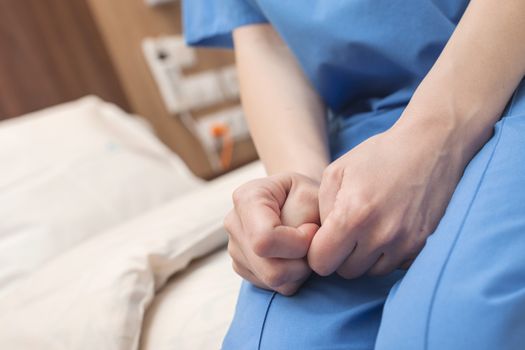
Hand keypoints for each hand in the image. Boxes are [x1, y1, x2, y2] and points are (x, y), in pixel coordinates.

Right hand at [225, 173, 319, 294]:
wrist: (300, 198)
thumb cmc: (308, 194)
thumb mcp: (314, 194)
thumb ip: (308, 218)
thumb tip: (303, 250)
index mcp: (246, 197)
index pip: (265, 240)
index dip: (298, 244)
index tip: (312, 228)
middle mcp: (234, 223)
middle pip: (270, 269)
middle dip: (302, 263)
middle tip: (313, 242)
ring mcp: (234, 247)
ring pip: (274, 281)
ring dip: (300, 270)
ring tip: (305, 246)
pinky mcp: (242, 267)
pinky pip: (273, 287)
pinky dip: (292, 276)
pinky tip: (294, 254)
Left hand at [308, 122, 464, 277]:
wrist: (430, 145)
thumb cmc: (377, 156)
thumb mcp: (335, 172)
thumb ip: (321, 211)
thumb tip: (320, 240)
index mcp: (352, 215)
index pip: (321, 262)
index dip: (318, 252)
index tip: (323, 238)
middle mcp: (380, 235)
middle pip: (345, 272)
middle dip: (341, 255)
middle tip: (347, 231)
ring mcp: (405, 243)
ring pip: (371, 272)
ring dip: (365, 256)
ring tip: (369, 227)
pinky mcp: (423, 245)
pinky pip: (395, 265)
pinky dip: (388, 254)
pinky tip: (388, 229)